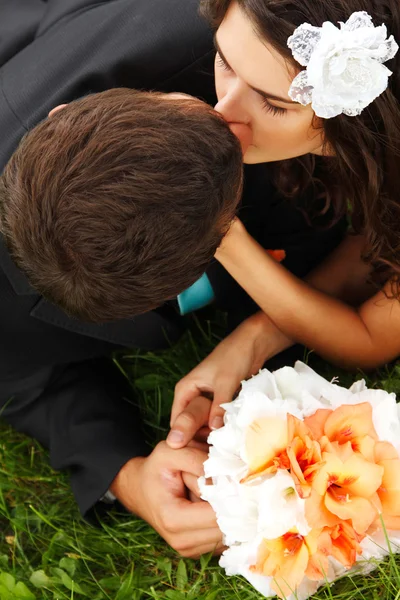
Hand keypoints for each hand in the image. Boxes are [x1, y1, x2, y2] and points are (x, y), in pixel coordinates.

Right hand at [109, 441, 222, 557]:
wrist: (140, 490)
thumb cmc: (155, 469)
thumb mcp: (170, 453)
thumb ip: (197, 459)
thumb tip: (229, 475)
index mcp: (173, 519)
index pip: (218, 514)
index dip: (230, 494)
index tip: (234, 476)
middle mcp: (181, 541)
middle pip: (227, 526)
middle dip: (232, 504)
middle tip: (226, 483)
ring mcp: (190, 550)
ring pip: (230, 534)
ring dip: (231, 514)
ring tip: (217, 494)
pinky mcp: (199, 551)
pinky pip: (226, 539)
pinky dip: (228, 522)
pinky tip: (217, 505)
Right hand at [168, 312, 291, 447]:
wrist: (252, 343)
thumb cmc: (233, 357)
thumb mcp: (225, 382)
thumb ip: (218, 406)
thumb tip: (213, 431)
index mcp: (185, 390)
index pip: (177, 422)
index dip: (184, 439)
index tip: (194, 456)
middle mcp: (192, 396)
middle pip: (190, 425)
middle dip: (199, 439)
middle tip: (210, 457)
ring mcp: (207, 400)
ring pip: (205, 424)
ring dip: (212, 435)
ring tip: (221, 451)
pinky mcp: (220, 402)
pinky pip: (217, 420)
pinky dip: (222, 428)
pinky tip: (230, 440)